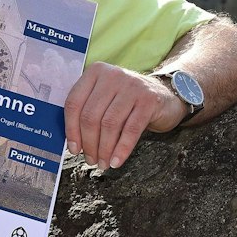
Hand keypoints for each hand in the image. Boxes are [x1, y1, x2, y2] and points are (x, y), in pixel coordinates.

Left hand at [62, 63, 186, 169]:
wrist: (165, 96)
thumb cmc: (128, 102)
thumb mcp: (106, 99)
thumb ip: (88, 112)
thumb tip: (72, 144)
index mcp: (96, 72)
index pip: (74, 102)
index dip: (71, 129)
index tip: (74, 149)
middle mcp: (113, 75)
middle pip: (91, 115)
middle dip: (89, 143)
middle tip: (91, 160)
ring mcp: (132, 85)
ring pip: (109, 124)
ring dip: (104, 149)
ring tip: (103, 163)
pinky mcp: (148, 99)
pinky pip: (131, 129)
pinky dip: (121, 149)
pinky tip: (117, 162)